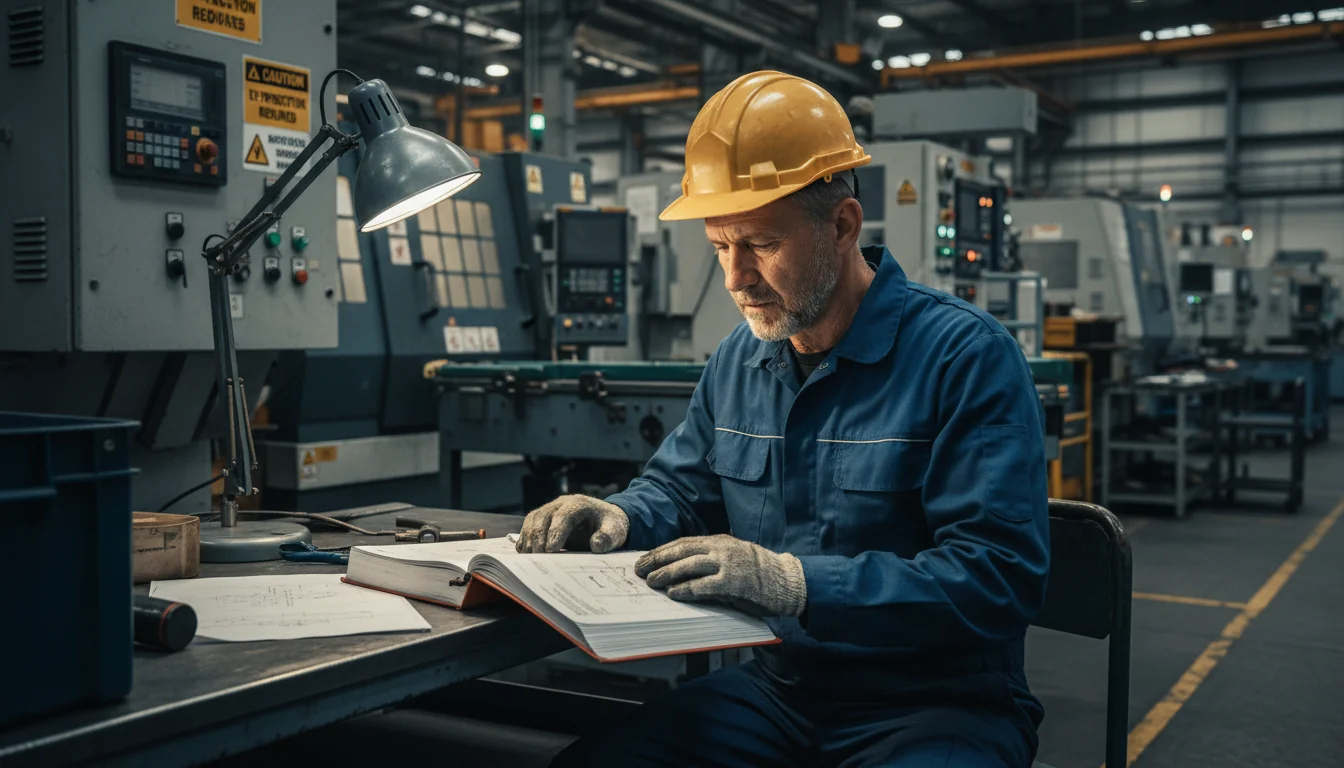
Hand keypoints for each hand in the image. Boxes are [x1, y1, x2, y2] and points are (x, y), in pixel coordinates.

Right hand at [516, 495, 628, 552]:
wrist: (605, 519)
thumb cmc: (609, 525)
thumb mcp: (616, 532)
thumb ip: (608, 538)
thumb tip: (596, 545)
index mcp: (579, 504)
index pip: (564, 515)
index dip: (556, 532)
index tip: (552, 550)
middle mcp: (561, 503)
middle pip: (543, 516)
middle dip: (538, 537)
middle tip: (538, 557)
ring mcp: (550, 509)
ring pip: (533, 519)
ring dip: (529, 537)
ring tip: (530, 557)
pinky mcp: (543, 518)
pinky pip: (529, 525)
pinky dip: (525, 537)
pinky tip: (526, 553)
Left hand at [634, 535, 805, 617]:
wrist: (788, 581)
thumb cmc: (760, 573)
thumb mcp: (733, 558)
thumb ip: (711, 561)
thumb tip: (680, 571)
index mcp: (720, 541)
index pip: (684, 542)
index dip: (662, 550)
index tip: (645, 557)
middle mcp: (722, 549)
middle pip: (682, 551)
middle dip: (658, 559)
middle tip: (639, 568)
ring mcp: (728, 564)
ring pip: (689, 565)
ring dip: (667, 573)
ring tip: (651, 581)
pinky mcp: (734, 583)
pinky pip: (704, 585)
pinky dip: (687, 589)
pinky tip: (673, 594)